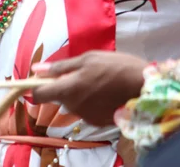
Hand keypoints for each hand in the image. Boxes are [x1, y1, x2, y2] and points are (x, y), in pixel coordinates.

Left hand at [32, 51, 146, 125]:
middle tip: (81, 71)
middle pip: (58, 97)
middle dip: (64, 85)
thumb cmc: (114, 67)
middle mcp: (73, 106)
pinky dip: (90, 100)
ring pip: (73, 102)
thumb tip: (36, 69)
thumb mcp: (86, 59)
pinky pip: (86, 109)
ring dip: (78, 92)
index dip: (36, 86)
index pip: (38, 95)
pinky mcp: (98, 122)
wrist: (143, 86)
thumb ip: (60, 67)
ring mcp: (86, 116)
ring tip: (97, 79)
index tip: (41, 78)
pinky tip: (104, 90)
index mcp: (68, 89)